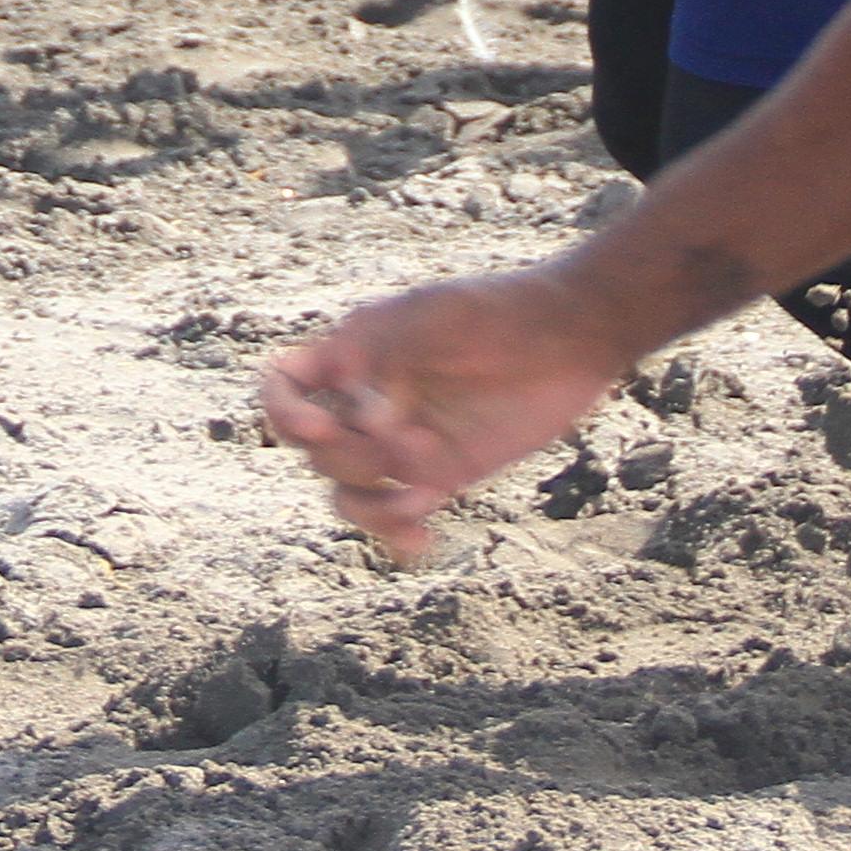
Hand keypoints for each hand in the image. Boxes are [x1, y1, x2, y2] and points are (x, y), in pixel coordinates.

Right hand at [257, 265, 637, 563]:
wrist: (568, 336)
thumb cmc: (497, 310)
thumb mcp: (433, 314)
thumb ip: (384, 357)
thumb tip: (363, 419)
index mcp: (353, 353)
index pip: (284, 384)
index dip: (282, 410)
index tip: (320, 426)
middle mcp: (368, 401)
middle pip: (315, 450)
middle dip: (351, 456)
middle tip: (409, 442)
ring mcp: (402, 441)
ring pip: (346, 491)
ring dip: (369, 503)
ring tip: (420, 493)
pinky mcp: (440, 474)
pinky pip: (396, 514)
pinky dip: (396, 534)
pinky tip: (424, 540)